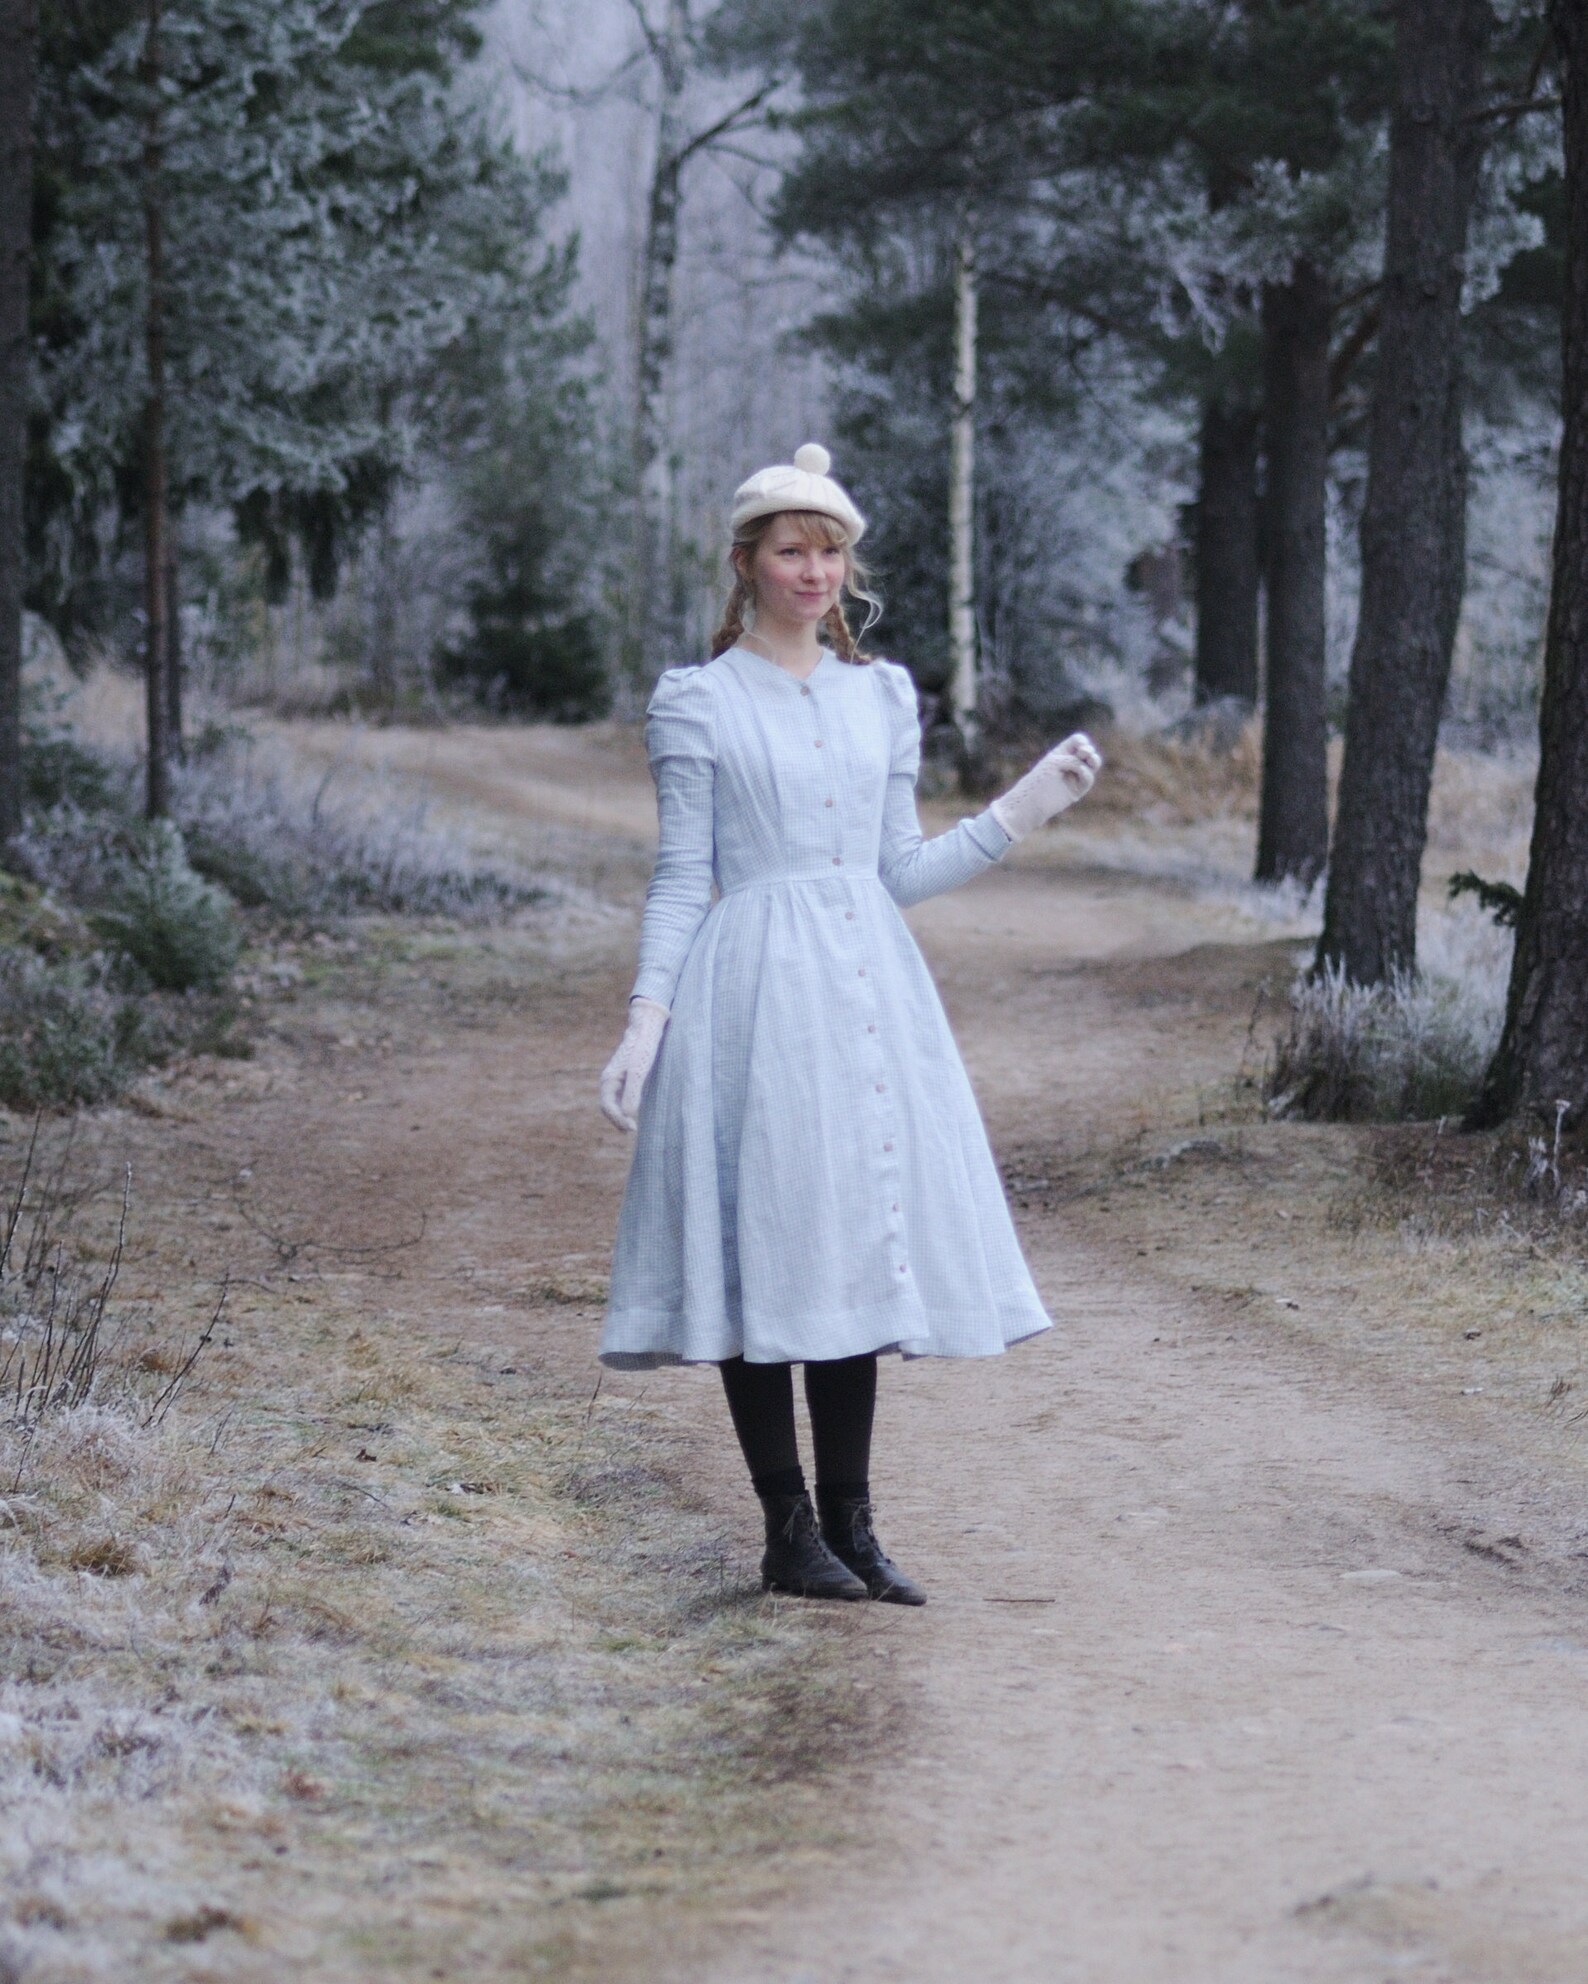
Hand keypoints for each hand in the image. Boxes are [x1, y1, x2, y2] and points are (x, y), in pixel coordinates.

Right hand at [599, 997, 669, 1131]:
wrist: (646, 1028)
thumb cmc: (642, 1049)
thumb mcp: (639, 1073)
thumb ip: (633, 1094)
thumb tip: (628, 1116)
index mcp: (608, 1080)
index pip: (607, 1107)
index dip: (618, 1120)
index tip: (632, 1128)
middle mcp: (609, 1080)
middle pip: (608, 1106)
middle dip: (617, 1120)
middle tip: (632, 1130)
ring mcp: (616, 1078)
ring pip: (613, 1102)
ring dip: (620, 1115)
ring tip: (632, 1126)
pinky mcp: (625, 1075)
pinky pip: (620, 1096)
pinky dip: (624, 1106)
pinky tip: (635, 1111)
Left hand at [989, 732, 1102, 842]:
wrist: (1033, 801)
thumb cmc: (1040, 779)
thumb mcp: (1056, 762)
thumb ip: (1075, 759)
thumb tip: (1094, 761)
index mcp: (1061, 753)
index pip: (1078, 741)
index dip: (1081, 742)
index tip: (1078, 746)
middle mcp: (1069, 763)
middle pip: (1088, 752)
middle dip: (1088, 751)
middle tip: (1083, 753)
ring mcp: (1074, 776)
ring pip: (1092, 765)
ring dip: (1094, 760)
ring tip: (1090, 759)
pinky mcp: (1078, 789)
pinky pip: (1088, 778)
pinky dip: (1086, 772)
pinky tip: (1080, 771)